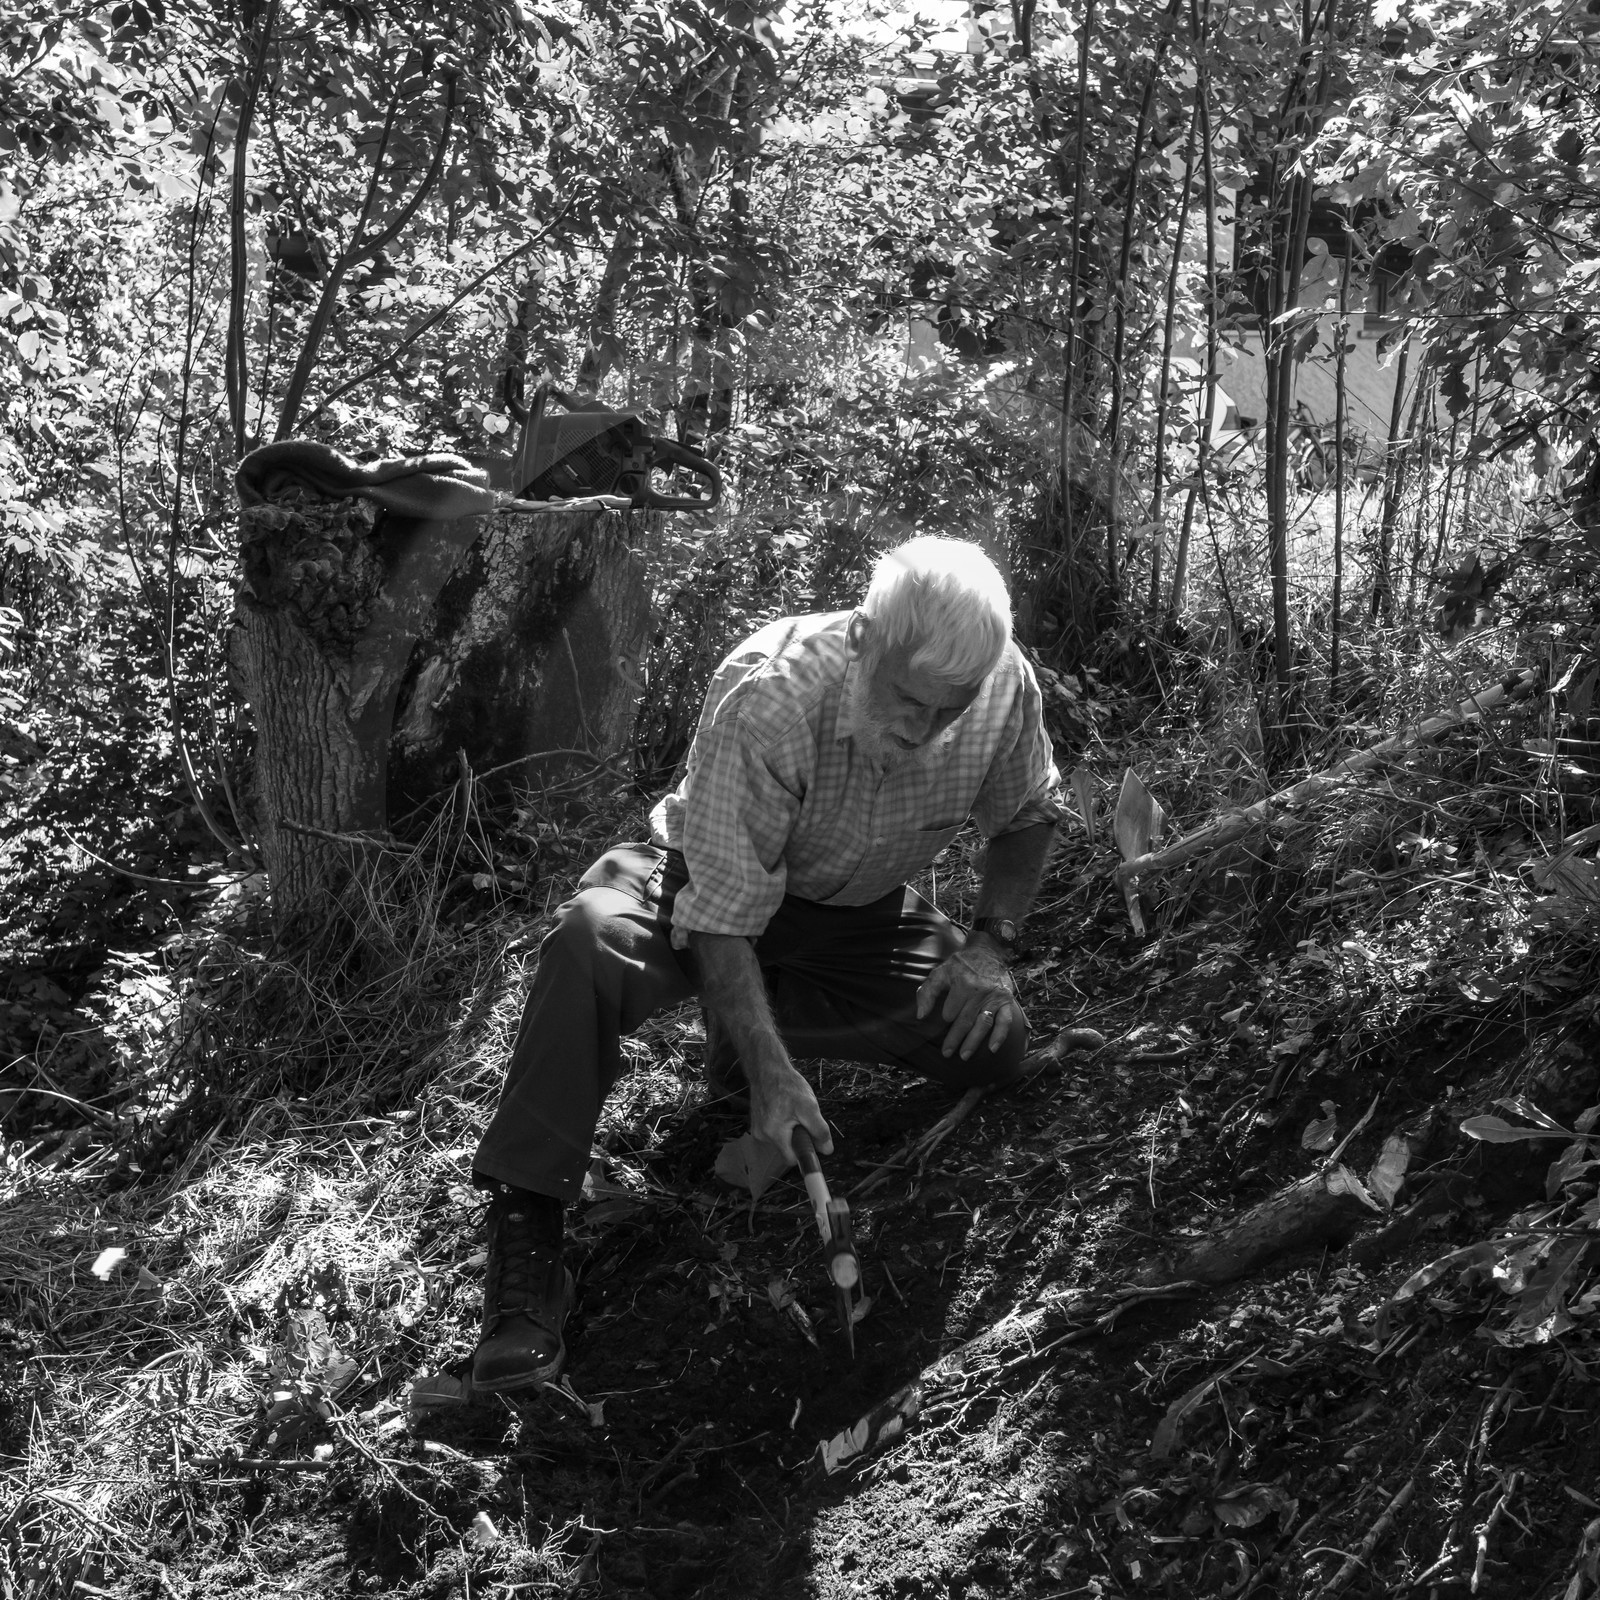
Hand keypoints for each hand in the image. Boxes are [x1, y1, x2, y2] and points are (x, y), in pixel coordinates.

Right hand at [747, 1049, 832, 1165]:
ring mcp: (757, 1129)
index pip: (791, 1159)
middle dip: (798, 1136)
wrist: (767, 1068)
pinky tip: (783, 1107)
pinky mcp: (756, 1122)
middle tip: (802, 1118)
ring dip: (790, 1128)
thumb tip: (827, 1150)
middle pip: (787, 1148)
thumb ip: (818, 1130)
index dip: (804, 1152)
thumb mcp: (809, 1106)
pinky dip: (782, 1122)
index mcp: (773, 1134)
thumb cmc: (787, 1085)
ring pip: (781, 1138)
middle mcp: (761, 1135)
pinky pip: (774, 1130)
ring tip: (792, 1109)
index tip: (811, 1142)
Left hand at [917, 939, 1017, 1060]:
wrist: (988, 951)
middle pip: (965, 1020)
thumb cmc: (961, 964)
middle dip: (955, 1039)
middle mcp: (980, 991)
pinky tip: (992, 1049)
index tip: (943, 1024)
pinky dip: (1000, 1036)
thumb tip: (920, 1016)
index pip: (951, 1010)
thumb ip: (927, 992)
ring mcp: (994, 997)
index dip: (945, 1018)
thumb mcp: (940, 972)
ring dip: (973, 1042)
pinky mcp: (1007, 1000)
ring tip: (964, 1056)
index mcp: (962, 983)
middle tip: (947, 1053)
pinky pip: (1005, 1021)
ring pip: (983, 1024)